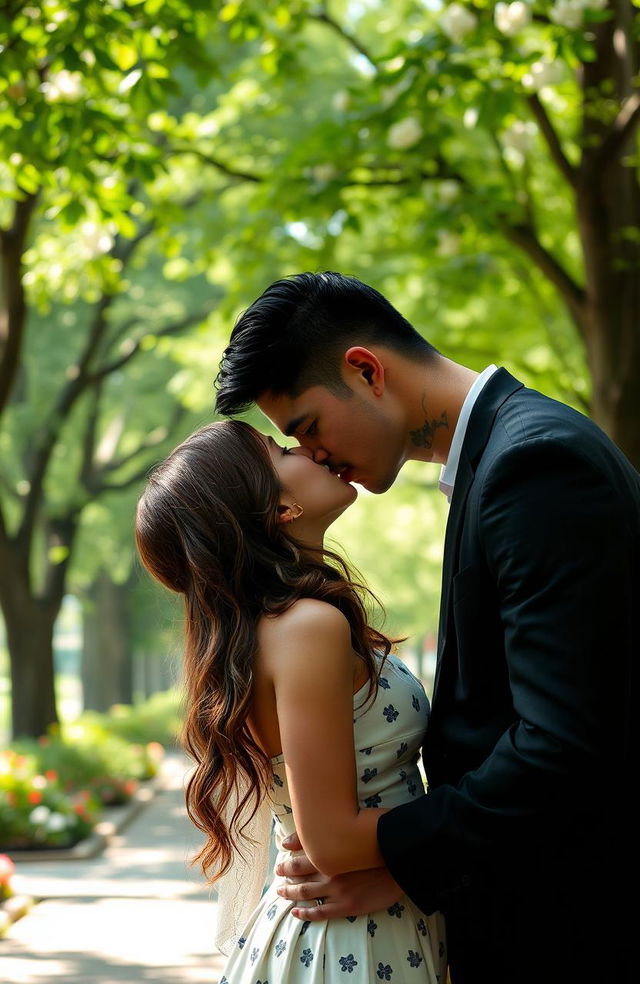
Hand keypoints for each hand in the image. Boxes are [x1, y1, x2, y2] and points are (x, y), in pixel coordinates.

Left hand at [276, 832, 403, 920]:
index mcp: (330, 853)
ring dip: (290, 894)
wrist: (401, 863)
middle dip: (285, 876)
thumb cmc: (379, 840)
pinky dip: (305, 914)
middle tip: (277, 875)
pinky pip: (320, 913)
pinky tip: (296, 913)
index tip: (281, 860)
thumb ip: (329, 828)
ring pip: (305, 895)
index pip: (300, 858)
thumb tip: (310, 826)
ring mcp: (337, 891)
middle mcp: (330, 872)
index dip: (287, 860)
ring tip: (280, 892)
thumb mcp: (355, 828)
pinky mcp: (347, 906)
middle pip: (299, 876)